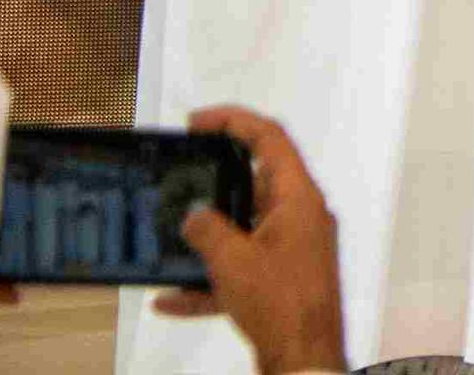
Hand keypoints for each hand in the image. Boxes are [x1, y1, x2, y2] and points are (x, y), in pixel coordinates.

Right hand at [154, 105, 346, 374]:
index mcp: (299, 198)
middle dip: (215, 184)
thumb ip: (208, 231)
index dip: (234, 122)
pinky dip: (209, 283)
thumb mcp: (234, 261)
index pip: (270, 139)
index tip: (197, 121)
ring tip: (169, 238)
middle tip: (180, 180)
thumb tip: (195, 216)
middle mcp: (301, 218)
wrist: (304, 358)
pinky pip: (241, 272)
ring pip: (245, 231)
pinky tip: (170, 300)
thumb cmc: (279, 302)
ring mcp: (294, 250)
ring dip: (209, 238)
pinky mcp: (283, 282)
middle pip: (256, 184)